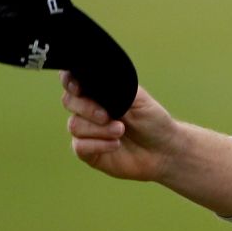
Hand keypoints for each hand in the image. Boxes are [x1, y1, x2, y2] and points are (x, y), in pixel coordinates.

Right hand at [62, 71, 179, 181]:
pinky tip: (115, 145)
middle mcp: (88, 109)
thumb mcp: (137, 97)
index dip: (69, 81)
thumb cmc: (152, 120)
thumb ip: (115, 86)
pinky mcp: (88, 152)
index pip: (72, 80)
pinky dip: (98, 144)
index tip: (79, 88)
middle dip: (87, 108)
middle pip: (69, 101)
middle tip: (108, 116)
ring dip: (99, 129)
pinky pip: (79, 146)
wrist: (162, 149)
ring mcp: (86, 131)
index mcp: (98, 91)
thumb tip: (95, 78)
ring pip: (74, 125)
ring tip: (120, 131)